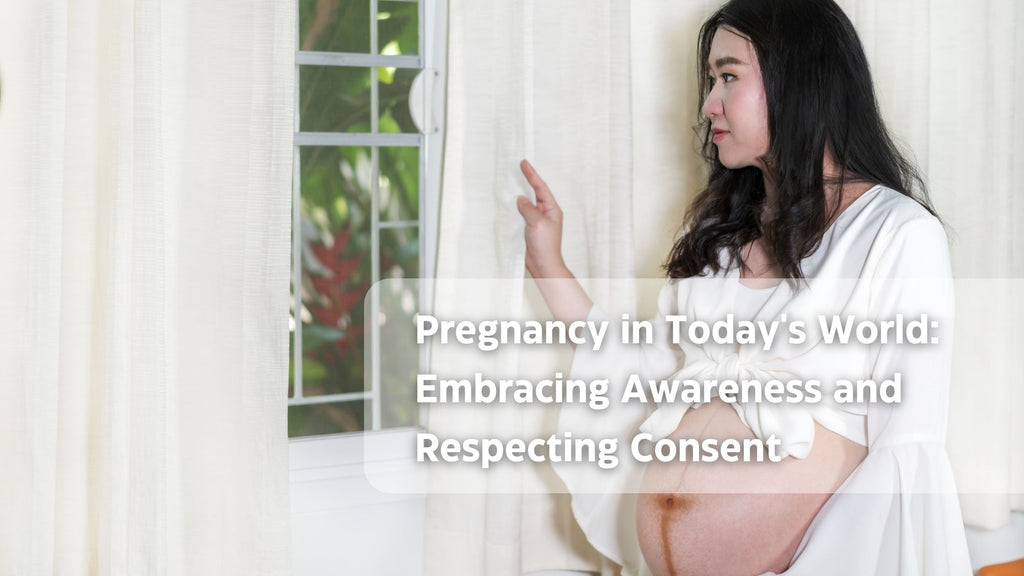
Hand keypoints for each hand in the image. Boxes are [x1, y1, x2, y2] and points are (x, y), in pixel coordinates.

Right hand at [517, 159, 567, 277]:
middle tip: (518, 167)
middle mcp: (545, 212)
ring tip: (512, 181)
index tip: (524, 163)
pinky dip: (514, 207)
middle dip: (526, 180)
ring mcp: (537, 220)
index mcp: (552, 209)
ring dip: (519, 193)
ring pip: (527, 203)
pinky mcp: (529, 228)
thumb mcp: (538, 223)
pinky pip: (521, 214)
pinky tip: (508, 203)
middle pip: (534, 192)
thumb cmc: (546, 245)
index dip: (532, 175)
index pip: (541, 188)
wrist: (543, 264)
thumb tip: (521, 199)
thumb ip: (529, 209)